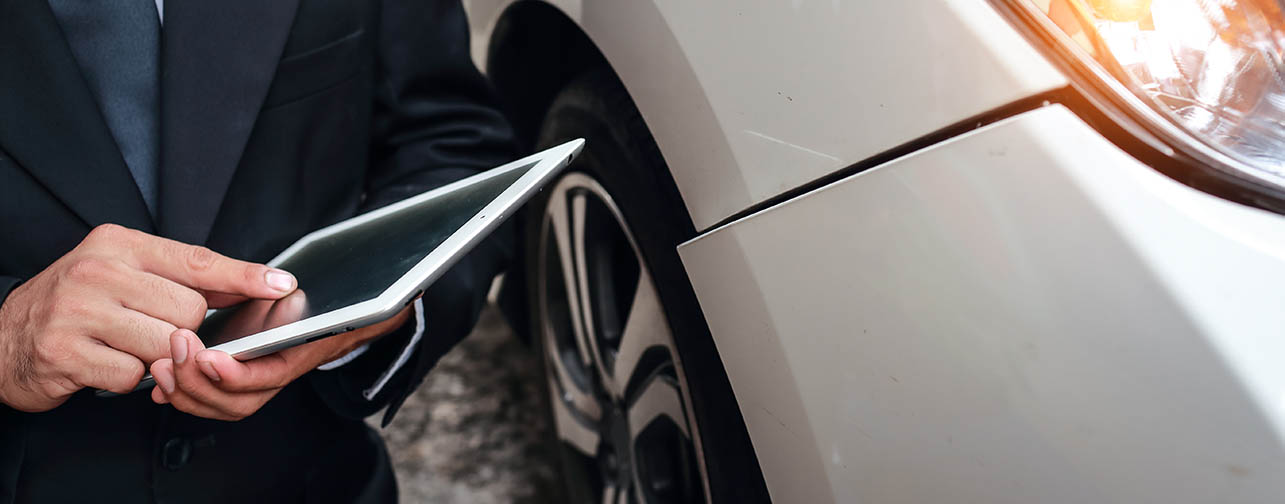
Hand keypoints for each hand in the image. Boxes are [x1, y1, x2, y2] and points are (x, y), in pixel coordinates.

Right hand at [0, 224, 296, 411]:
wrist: (5, 338)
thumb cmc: (76, 304)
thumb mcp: (124, 273)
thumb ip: (182, 276)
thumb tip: (253, 282)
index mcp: (118, 244)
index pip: (197, 260)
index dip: (243, 276)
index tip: (281, 285)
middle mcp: (97, 271)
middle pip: (189, 311)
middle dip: (183, 330)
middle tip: (150, 328)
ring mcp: (79, 312)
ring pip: (166, 344)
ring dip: (157, 356)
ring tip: (127, 345)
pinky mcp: (66, 353)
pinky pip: (132, 375)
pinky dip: (127, 378)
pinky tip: (105, 362)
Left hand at [149, 304, 413, 420]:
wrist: (325, 320)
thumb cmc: (308, 302)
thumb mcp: (294, 287)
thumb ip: (280, 287)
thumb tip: (284, 282)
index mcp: (294, 354)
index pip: (265, 377)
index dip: (235, 374)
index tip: (208, 357)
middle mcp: (273, 377)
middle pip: (237, 402)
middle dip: (199, 383)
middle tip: (173, 352)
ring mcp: (252, 385)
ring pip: (221, 407)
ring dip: (187, 392)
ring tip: (161, 366)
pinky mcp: (231, 386)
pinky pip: (209, 404)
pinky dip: (182, 397)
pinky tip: (160, 386)